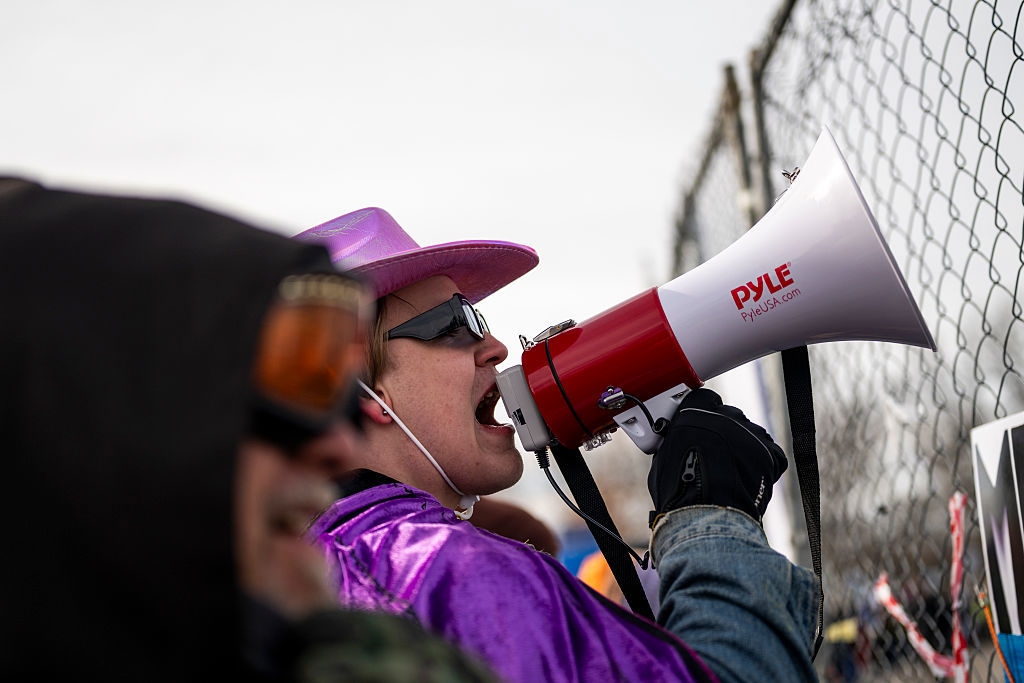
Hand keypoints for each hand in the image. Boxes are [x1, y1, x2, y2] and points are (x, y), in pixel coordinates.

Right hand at [648, 388, 787, 526]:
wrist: (706, 516)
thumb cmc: (679, 491)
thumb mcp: (663, 457)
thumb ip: (676, 440)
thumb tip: (678, 442)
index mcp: (696, 413)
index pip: (705, 398)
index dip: (703, 411)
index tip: (701, 422)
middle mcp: (726, 418)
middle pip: (730, 415)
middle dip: (724, 430)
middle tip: (716, 451)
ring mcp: (751, 435)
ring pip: (751, 433)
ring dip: (744, 445)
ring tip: (733, 468)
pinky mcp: (770, 455)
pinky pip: (771, 452)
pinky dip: (764, 461)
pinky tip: (749, 474)